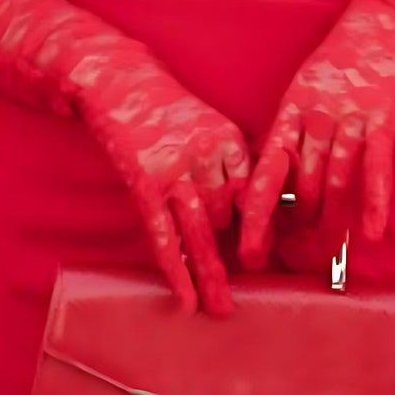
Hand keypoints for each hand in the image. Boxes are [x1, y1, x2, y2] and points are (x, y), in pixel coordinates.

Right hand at [74, 74, 250, 318]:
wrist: (120, 85)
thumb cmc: (168, 111)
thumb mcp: (210, 127)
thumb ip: (231, 165)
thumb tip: (256, 211)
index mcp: (230, 141)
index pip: (257, 194)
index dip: (266, 229)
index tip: (275, 258)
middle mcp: (207, 156)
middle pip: (232, 218)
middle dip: (241, 256)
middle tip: (254, 290)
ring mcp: (174, 171)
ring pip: (202, 234)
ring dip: (213, 276)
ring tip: (222, 309)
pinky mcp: (144, 185)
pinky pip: (165, 236)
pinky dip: (177, 270)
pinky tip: (186, 298)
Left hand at [235, 0, 394, 268]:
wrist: (383, 24)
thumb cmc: (340, 62)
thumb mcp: (302, 91)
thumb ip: (289, 133)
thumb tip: (271, 177)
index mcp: (289, 113)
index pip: (264, 172)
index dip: (254, 214)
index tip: (247, 248)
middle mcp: (314, 119)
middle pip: (299, 184)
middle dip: (294, 226)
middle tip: (291, 257)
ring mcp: (349, 119)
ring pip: (334, 181)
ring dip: (329, 221)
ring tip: (324, 254)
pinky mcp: (382, 119)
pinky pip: (376, 167)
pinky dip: (374, 202)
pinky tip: (370, 232)